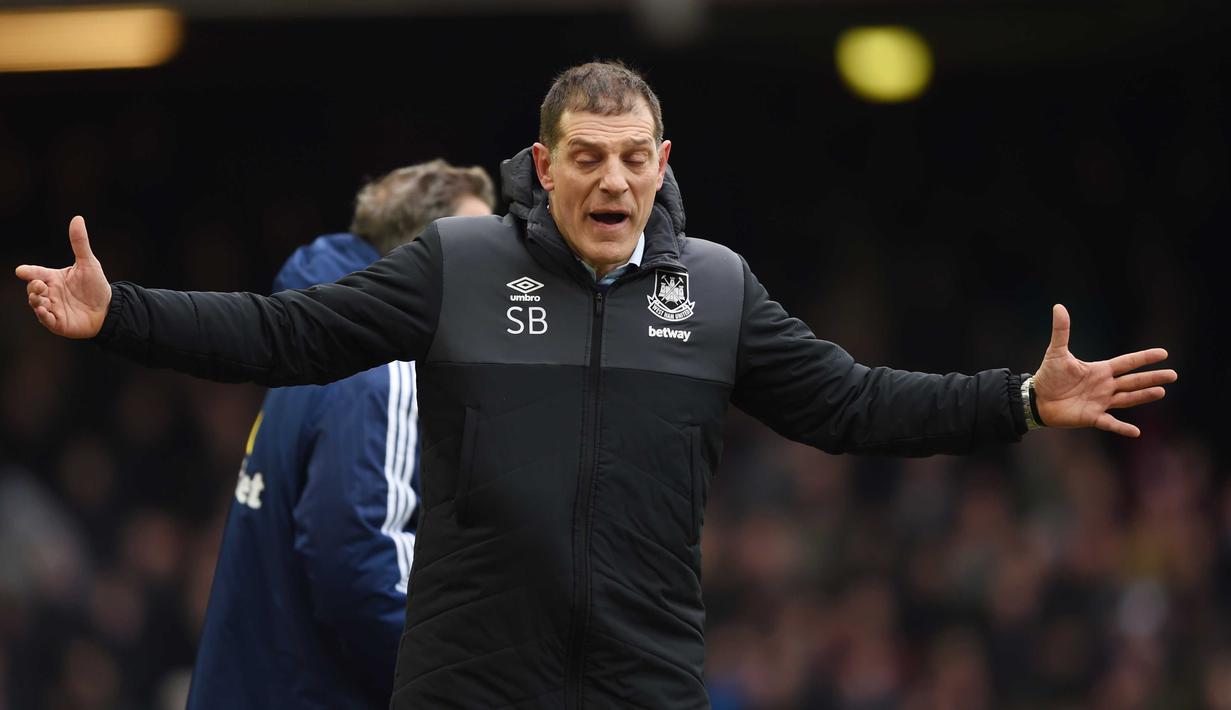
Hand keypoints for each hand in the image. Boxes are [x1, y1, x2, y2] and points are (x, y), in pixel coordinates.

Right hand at [15, 216, 111, 338]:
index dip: (28, 271)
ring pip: (36, 304)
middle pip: (33, 289)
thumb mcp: (89, 263)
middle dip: (33, 287)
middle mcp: (49, 292)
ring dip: (36, 301)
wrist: (109, 310)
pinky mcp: (57, 322)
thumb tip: (77, 218)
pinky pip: (46, 319)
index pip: (37, 272)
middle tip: (39, 285)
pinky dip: (43, 315)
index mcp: (53, 278)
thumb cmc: (96, 287)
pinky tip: (44, 311)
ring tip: (40, 297)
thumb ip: (80, 243)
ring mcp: (52, 308)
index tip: (21, 271)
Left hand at [1032, 304, 1176, 437]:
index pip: (1127, 362)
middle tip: (1173, 375)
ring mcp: (1100, 402)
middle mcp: (1105, 386)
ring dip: (1143, 396)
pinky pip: (1110, 423)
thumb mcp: (1056, 352)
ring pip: (1127, 399)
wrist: (1036, 399)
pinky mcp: (1092, 417)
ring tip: (1161, 392)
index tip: (1163, 353)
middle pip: (1133, 381)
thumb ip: (1061, 331)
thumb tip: (1058, 307)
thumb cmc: (1048, 376)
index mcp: (1100, 370)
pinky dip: (1122, 428)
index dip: (1144, 358)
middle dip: (1152, 378)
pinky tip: (1136, 432)